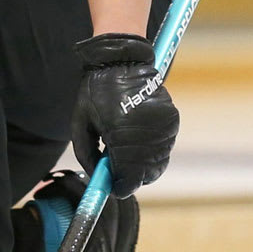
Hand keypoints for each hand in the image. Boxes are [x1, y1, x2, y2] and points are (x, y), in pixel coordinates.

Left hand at [72, 32, 177, 197]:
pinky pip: (165, 147)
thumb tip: (99, 178)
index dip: (121, 187)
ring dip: (142, 165)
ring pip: (158, 162)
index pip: (128, 175)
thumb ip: (87, 155)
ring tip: (124, 150)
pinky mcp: (172, 120)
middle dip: (131, 178)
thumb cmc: (95, 92)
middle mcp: (147, 132)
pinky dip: (152, 152)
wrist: (121, 61)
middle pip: (146, 174)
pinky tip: (137, 140)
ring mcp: (164, 126)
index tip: (112, 189)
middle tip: (117, 174)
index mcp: (121, 133)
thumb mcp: (80, 123)